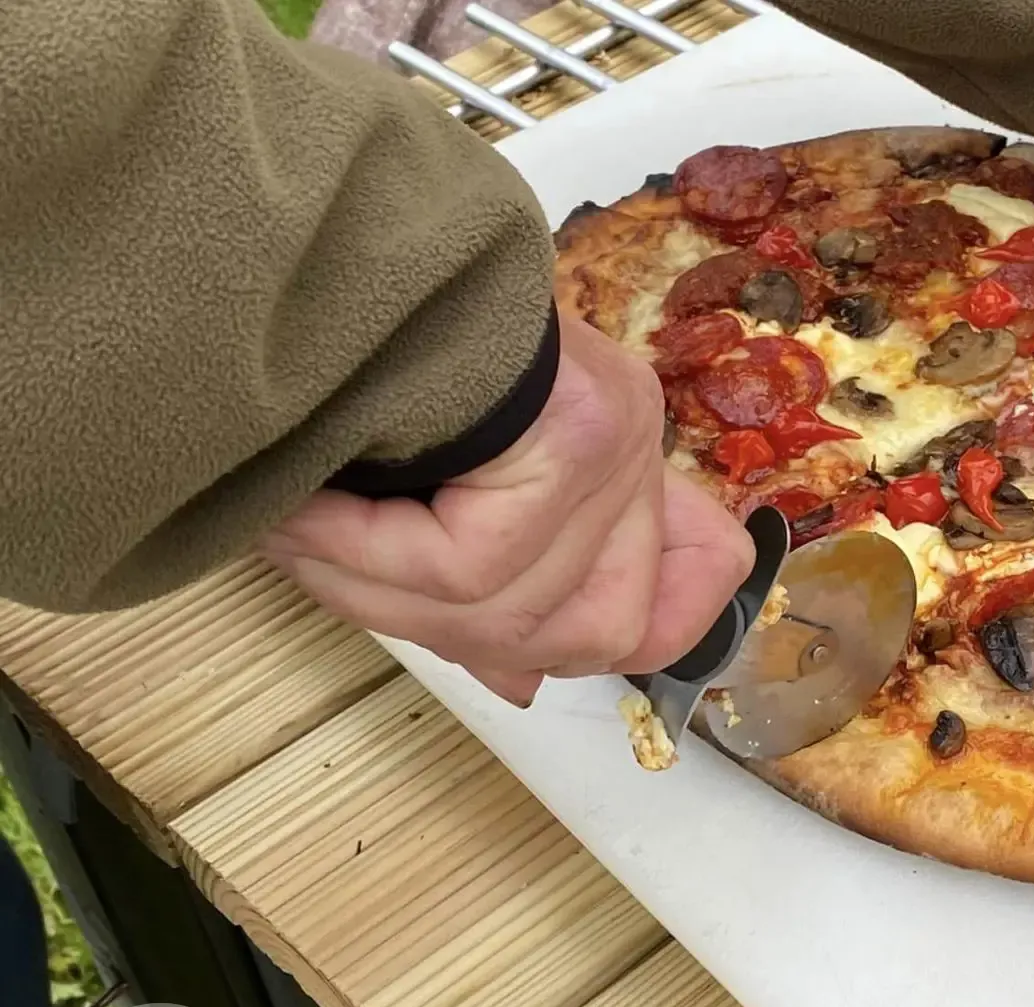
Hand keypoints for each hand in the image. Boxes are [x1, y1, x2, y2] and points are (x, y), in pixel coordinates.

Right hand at [261, 312, 754, 707]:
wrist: (317, 243)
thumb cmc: (360, 356)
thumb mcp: (442, 482)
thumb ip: (498, 581)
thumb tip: (522, 688)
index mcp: (619, 457)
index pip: (686, 587)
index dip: (642, 638)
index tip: (532, 667)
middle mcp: (636, 440)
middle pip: (601, 630)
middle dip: (464, 640)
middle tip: (352, 582)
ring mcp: (620, 431)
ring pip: (518, 607)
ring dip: (383, 595)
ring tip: (298, 542)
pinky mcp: (582, 426)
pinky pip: (472, 561)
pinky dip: (369, 557)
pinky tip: (303, 519)